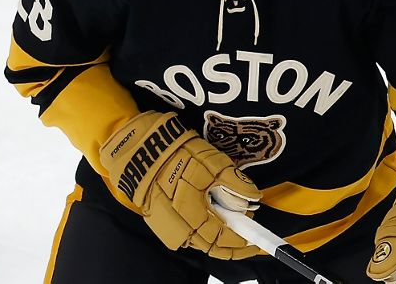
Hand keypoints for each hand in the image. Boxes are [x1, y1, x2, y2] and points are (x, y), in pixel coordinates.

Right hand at [101, 111, 261, 259]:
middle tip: (246, 238)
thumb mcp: (213, 162)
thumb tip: (254, 198)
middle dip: (230, 245)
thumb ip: (235, 183)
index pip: (219, 238)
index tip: (253, 239)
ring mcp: (167, 225)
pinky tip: (212, 221)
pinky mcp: (161, 220)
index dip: (239, 242)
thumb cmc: (178, 154)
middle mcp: (177, 226)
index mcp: (191, 213)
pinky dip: (202, 232)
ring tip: (232, 228)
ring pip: (197, 241)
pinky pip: (186, 233)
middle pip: (208, 246)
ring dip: (216, 239)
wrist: (141, 149)